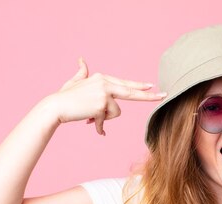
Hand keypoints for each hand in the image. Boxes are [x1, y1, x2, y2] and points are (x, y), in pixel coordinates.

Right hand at [49, 57, 165, 134]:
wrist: (56, 106)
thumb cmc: (65, 96)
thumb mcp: (76, 82)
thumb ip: (82, 72)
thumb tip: (81, 60)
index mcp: (103, 78)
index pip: (125, 84)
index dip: (139, 87)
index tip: (152, 87)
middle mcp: (105, 83)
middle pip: (131, 92)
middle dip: (148, 96)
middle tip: (165, 95)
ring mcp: (104, 94)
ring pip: (115, 112)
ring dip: (103, 118)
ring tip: (89, 115)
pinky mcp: (101, 105)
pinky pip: (106, 120)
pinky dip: (99, 125)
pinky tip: (89, 123)